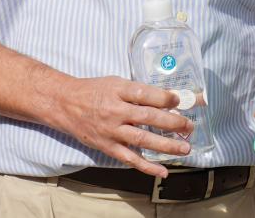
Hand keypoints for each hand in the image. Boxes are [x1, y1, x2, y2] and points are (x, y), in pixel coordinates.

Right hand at [44, 75, 191, 177]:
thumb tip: (167, 99)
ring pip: (143, 139)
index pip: (146, 94)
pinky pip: (130, 158)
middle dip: (173, 122)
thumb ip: (137, 91)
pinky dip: (147, 166)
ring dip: (166, 145)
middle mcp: (115, 111)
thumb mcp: (115, 83)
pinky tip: (163, 171)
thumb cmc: (94, 91)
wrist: (65, 104)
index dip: (165, 98)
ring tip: (185, 148)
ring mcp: (111, 130)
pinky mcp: (107, 146)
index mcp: (118, 90)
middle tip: (189, 126)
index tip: (179, 100)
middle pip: (148, 117)